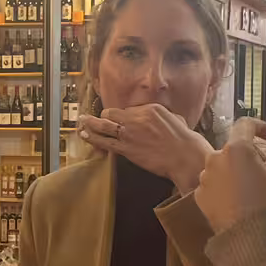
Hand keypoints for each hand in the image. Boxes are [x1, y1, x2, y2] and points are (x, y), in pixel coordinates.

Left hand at [77, 104, 213, 192]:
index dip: (121, 116)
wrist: (185, 156)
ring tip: (81, 122)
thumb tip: (154, 119)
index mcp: (149, 108)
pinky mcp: (127, 149)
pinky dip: (93, 138)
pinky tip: (85, 135)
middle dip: (103, 117)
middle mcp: (137, 118)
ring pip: (104, 125)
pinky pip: (105, 142)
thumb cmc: (184, 140)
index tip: (117, 120)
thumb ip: (159, 116)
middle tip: (93, 119)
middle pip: (111, 113)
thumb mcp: (174, 119)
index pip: (127, 109)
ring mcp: (130, 133)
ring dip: (90, 123)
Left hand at [196, 117, 265, 234]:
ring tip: (249, 189)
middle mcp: (215, 157)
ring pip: (221, 165)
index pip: (246, 124)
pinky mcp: (198, 194)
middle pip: (233, 147)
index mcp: (237, 148)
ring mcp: (204, 176)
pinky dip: (223, 186)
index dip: (261, 127)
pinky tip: (235, 200)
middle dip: (248, 154)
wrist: (250, 239)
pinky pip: (212, 182)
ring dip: (233, 170)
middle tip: (263, 171)